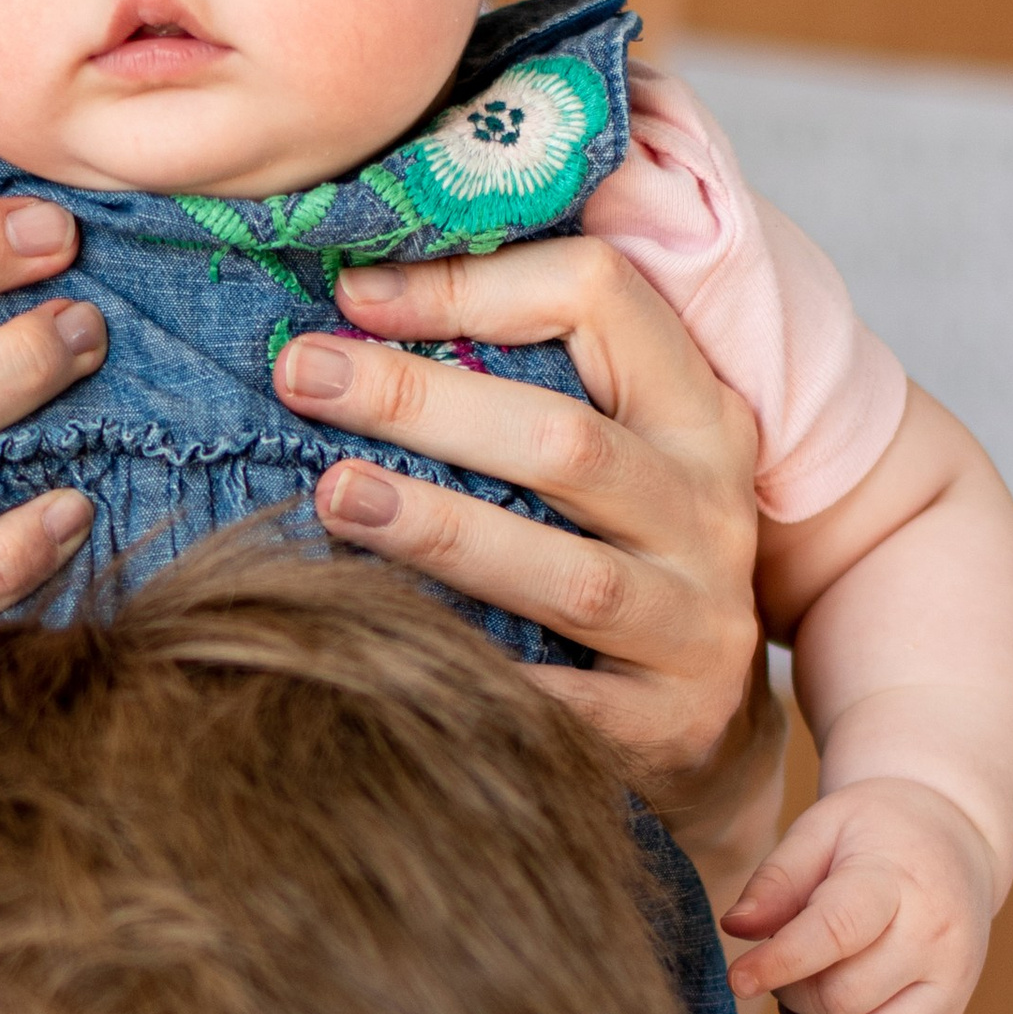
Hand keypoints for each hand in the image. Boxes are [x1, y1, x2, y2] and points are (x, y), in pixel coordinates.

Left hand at [268, 241, 765, 815]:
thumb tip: (354, 288)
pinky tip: (383, 647)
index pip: (603, 298)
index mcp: (696, 415)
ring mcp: (696, 625)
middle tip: (302, 375)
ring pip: (568, 575)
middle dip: (423, 402)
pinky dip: (477, 675)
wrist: (705, 728)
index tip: (351, 294)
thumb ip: (527, 371)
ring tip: (334, 496)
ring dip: (441, 531)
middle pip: (565, 441)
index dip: (473, 285)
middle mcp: (709, 513)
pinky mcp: (667, 728)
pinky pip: (563, 707)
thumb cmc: (619, 555)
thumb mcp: (614, 448)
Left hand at [722, 777, 996, 1013]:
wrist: (953, 838)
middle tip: (782, 971)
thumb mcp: (821, 828)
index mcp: (896, 882)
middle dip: (792, 996)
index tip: (737, 979)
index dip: (780, 963)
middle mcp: (935, 938)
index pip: (837, 932)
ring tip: (806, 1001)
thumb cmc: (874, 832)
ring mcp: (952, 983)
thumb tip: (736, 928)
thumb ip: (776, 878)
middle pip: (846, 999)